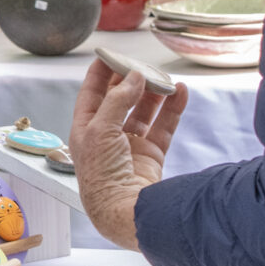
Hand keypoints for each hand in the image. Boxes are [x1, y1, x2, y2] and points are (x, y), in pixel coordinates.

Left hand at [70, 63, 189, 243]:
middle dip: (131, 82)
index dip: (100, 75)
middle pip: (119, 102)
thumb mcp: (100, 130)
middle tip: (143, 65)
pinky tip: (179, 92)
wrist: (124, 211)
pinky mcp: (151, 156)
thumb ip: (116, 100)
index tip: (109, 55)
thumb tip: (132, 76)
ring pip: (144, 113)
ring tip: (164, 78)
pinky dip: (172, 109)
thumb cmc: (102, 175)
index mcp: (85, 131)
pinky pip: (163, 127)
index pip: (91, 95)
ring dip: (154, 94)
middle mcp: (106, 138)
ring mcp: (130, 147)